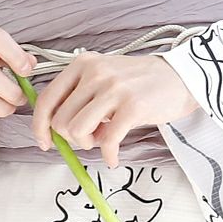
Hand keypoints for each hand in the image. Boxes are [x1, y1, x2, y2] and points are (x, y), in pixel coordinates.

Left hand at [32, 51, 199, 168]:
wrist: (181, 77)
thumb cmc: (139, 82)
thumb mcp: (104, 77)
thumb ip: (80, 96)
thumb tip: (56, 129)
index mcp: (83, 64)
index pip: (47, 98)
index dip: (40, 126)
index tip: (46, 142)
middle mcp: (95, 73)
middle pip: (61, 121)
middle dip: (72, 138)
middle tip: (91, 137)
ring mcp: (113, 89)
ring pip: (78, 131)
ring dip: (88, 144)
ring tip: (104, 139)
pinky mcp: (132, 107)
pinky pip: (107, 141)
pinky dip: (108, 155)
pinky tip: (114, 157)